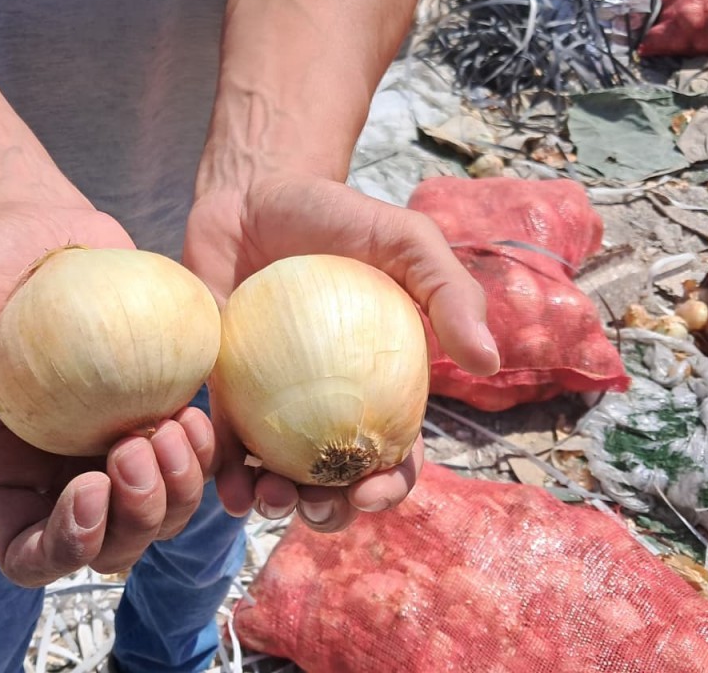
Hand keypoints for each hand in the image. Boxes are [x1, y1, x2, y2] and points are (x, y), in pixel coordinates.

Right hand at [0, 204, 216, 586]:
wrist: (31, 229)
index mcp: (2, 479)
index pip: (31, 556)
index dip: (63, 548)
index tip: (87, 488)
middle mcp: (62, 478)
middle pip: (111, 549)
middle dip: (135, 521)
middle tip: (135, 447)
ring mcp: (117, 450)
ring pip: (163, 515)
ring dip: (179, 493)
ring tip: (172, 429)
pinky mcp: (160, 411)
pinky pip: (197, 463)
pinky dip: (205, 458)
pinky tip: (195, 417)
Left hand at [184, 175, 499, 531]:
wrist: (255, 191)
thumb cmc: (337, 216)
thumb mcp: (405, 241)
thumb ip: (448, 291)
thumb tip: (488, 361)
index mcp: (377, 387)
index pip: (393, 454)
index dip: (388, 488)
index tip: (368, 492)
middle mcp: (324, 406)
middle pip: (332, 483)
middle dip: (326, 515)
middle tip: (311, 504)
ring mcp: (269, 403)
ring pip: (273, 476)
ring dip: (271, 503)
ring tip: (263, 496)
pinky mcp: (220, 390)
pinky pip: (220, 441)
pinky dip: (220, 469)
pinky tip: (222, 475)